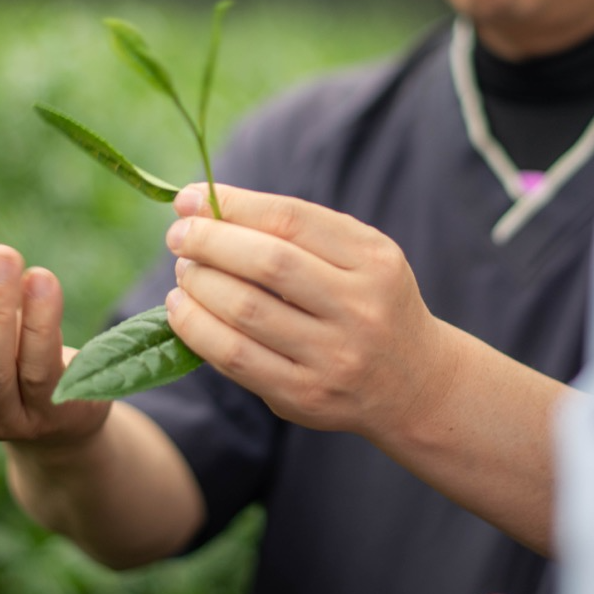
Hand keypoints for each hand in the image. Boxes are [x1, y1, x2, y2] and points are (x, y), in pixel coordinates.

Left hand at [163, 184, 457, 437]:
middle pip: (267, 263)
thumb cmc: (369, 304)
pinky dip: (196, 329)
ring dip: (197, 284)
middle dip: (208, 242)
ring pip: (245, 310)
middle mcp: (360, 308)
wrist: (415, 385)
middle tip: (178, 236)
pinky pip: (235, 359)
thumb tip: (204, 205)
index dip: (233, 205)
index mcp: (374, 260)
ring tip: (182, 272)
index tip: (189, 197)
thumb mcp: (359, 257)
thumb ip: (296, 231)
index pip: (291, 220)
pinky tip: (181, 310)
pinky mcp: (304, 396)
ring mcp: (334, 357)